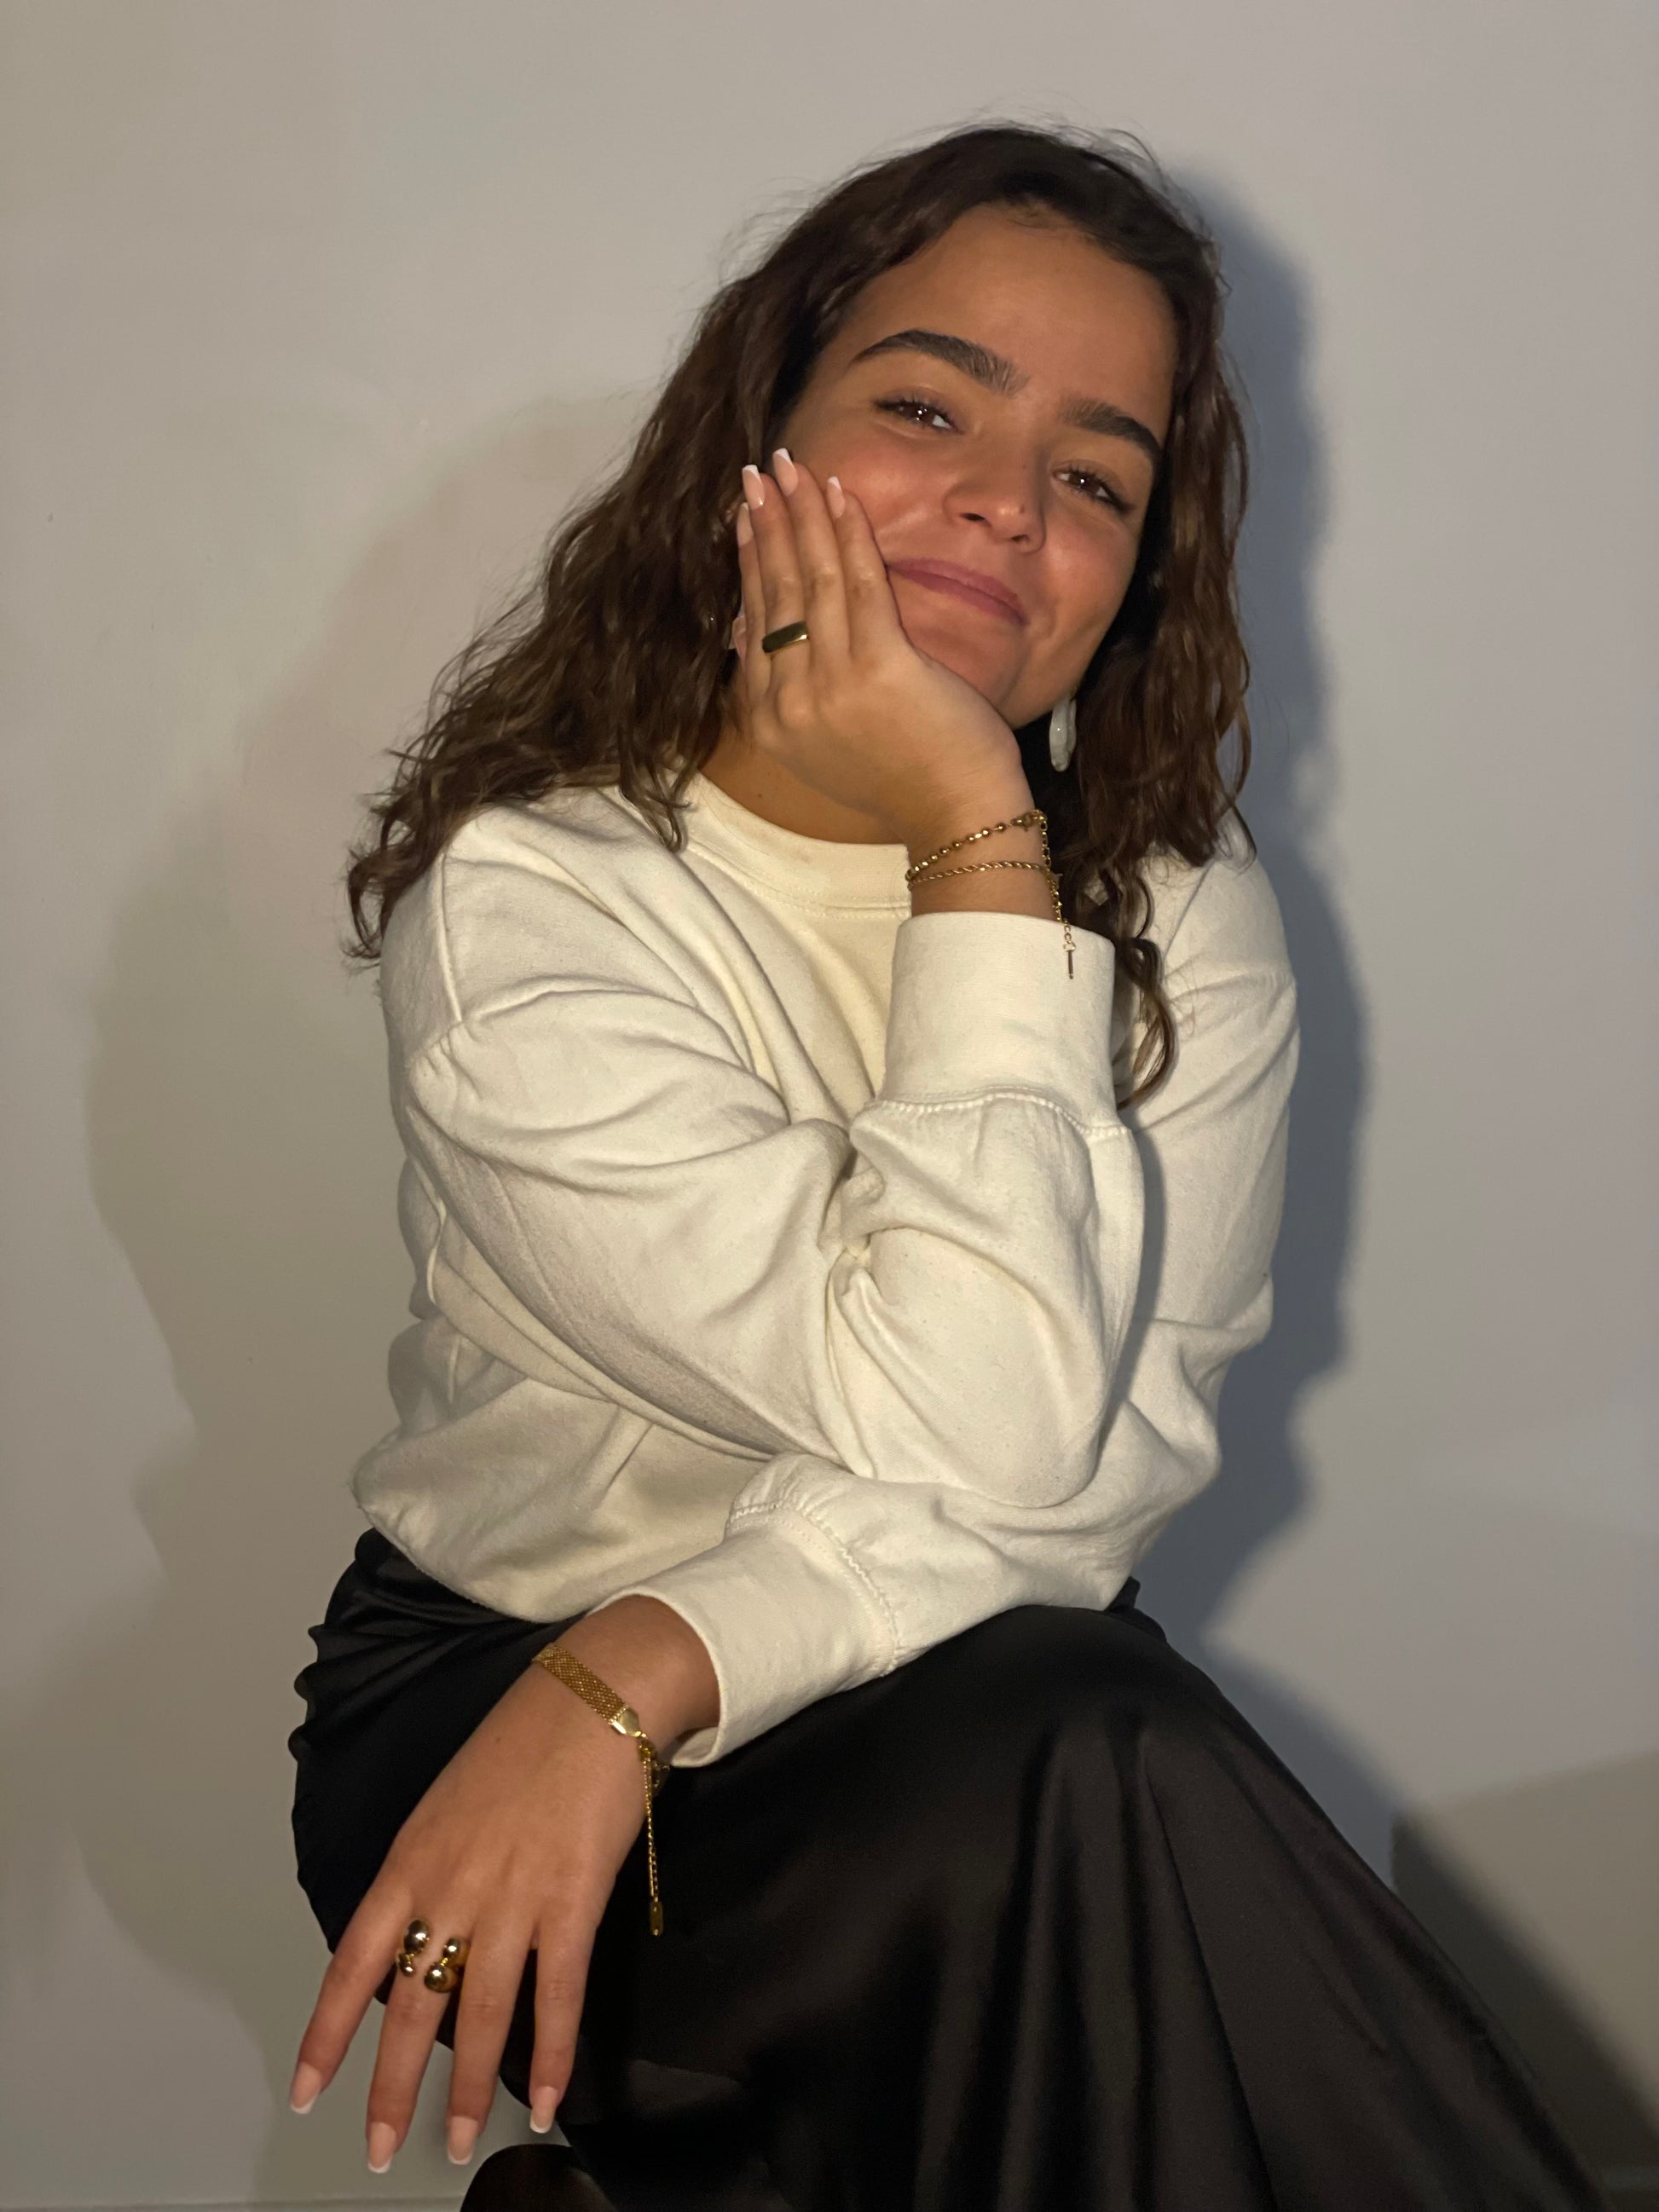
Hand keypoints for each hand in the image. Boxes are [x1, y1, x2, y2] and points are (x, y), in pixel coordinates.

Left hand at [287, 1597, 717, 2173]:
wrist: (595, 1696)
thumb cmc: (524, 1741)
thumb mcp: (449, 1802)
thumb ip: (430, 1872)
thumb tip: (423, 1940)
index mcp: (410, 1860)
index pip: (351, 1963)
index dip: (327, 2034)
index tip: (307, 2090)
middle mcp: (451, 1887)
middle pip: (410, 2007)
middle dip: (391, 2088)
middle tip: (379, 2148)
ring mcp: (512, 1898)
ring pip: (481, 2017)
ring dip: (471, 2090)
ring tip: (464, 2143)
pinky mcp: (572, 1901)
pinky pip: (558, 1996)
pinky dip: (556, 2056)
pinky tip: (552, 2101)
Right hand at [730, 449, 1029, 852]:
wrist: (954, 817)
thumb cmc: (901, 779)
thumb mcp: (820, 744)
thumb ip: (781, 691)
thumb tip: (740, 631)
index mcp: (770, 723)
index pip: (754, 622)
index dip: (749, 561)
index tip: (746, 514)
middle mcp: (790, 705)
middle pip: (774, 594)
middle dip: (766, 523)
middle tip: (758, 471)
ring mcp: (831, 687)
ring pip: (811, 581)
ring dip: (800, 514)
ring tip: (791, 466)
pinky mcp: (879, 669)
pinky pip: (861, 584)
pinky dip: (850, 533)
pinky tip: (840, 494)